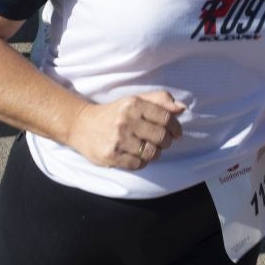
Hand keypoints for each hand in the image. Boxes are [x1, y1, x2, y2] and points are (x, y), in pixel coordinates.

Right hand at [68, 91, 184, 170]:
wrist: (82, 125)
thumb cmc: (115, 113)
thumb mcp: (136, 100)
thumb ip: (160, 100)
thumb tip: (182, 108)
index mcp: (134, 104)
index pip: (167, 118)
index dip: (176, 127)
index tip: (176, 132)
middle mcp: (125, 121)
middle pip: (162, 137)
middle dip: (166, 142)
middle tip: (161, 141)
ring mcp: (118, 139)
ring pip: (152, 153)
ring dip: (155, 153)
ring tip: (149, 148)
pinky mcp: (111, 156)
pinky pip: (138, 164)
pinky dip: (142, 162)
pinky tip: (136, 155)